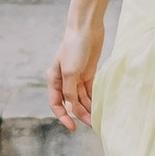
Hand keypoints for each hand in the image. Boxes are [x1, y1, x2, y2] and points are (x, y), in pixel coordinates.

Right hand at [50, 13, 104, 128]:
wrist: (86, 27)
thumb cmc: (74, 47)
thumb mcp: (70, 71)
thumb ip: (70, 91)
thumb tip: (71, 109)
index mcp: (54, 79)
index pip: (56, 104)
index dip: (63, 117)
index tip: (72, 128)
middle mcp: (64, 80)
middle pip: (71, 103)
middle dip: (80, 115)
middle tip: (93, 125)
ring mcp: (76, 77)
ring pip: (81, 99)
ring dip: (88, 109)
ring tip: (98, 119)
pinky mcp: (88, 73)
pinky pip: (89, 91)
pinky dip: (93, 99)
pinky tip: (100, 107)